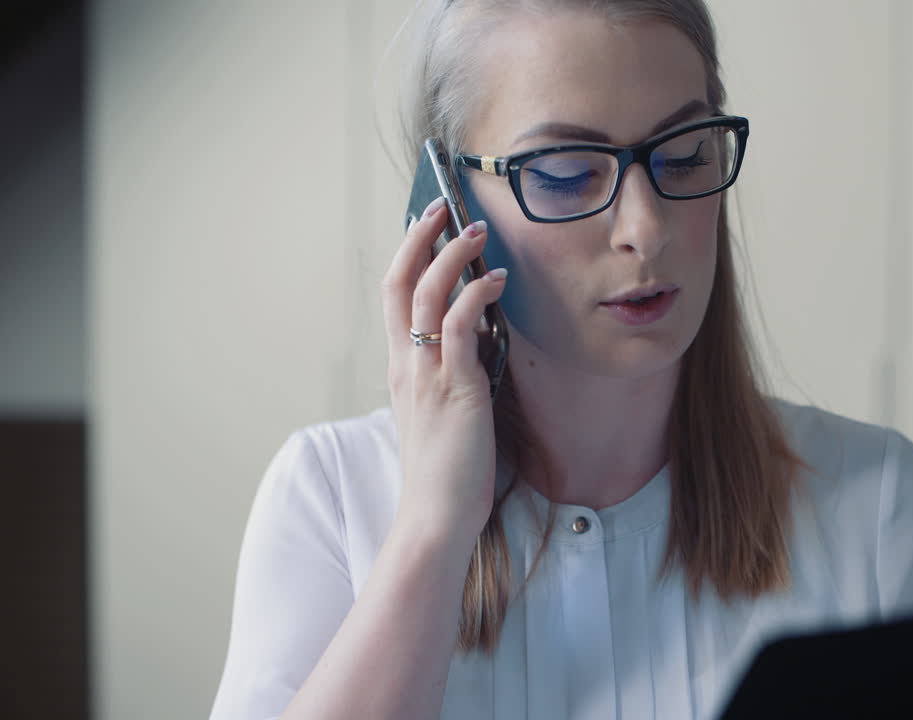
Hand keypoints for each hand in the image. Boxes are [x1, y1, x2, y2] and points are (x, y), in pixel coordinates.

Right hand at [381, 198, 507, 545]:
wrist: (436, 515)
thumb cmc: (447, 471)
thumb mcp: (445, 411)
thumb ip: (454, 373)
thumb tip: (480, 342)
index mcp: (402, 369)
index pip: (394, 297)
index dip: (407, 256)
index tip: (425, 226)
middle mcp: (406, 364)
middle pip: (399, 282)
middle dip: (419, 238)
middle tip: (442, 206)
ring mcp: (427, 373)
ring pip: (428, 293)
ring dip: (453, 254)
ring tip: (478, 231)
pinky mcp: (454, 386)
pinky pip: (460, 324)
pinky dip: (476, 293)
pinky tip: (497, 280)